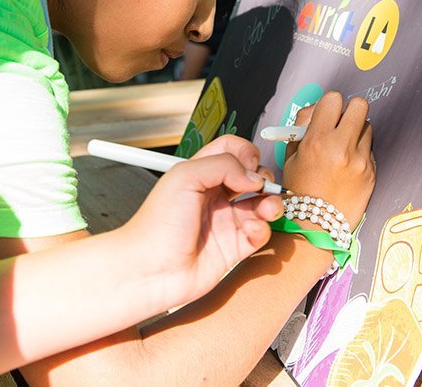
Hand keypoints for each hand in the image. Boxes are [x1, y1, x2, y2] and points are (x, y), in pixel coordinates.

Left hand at [122, 141, 282, 308]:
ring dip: (271, 203)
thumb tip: (253, 175)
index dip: (245, 153)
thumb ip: (223, 165)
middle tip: (261, 186)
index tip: (248, 163)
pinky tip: (251, 229)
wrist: (150, 269)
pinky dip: (263, 229)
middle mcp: (215, 195)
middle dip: (264, 178)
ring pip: (261, 205)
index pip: (232, 151)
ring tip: (268, 208)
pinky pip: (260, 233)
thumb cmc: (156, 225)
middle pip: (252, 177)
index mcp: (201, 174)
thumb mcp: (185, 177)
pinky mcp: (234, 247)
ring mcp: (225, 221)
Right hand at [282, 92, 374, 229]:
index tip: (327, 114)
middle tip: (342, 122)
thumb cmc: (300, 189)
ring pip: (368, 126)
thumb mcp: (292, 154)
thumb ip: (304, 127)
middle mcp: (341, 147)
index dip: (330, 104)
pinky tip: (349, 166)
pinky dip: (361, 152)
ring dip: (357, 131)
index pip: (333, 99)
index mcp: (317, 140)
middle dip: (350, 110)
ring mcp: (360, 160)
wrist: (316, 226)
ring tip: (345, 147)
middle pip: (359, 105)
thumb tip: (318, 109)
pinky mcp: (372, 172)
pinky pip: (370, 149)